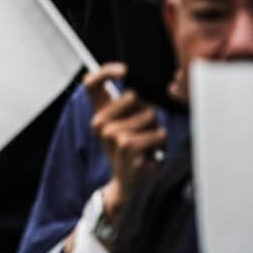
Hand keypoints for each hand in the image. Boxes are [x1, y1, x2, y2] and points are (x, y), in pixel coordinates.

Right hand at [85, 63, 166, 220]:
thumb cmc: (131, 148)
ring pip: (151, 115)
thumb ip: (130, 103)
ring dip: (157, 129)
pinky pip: (158, 134)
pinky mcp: (128, 147)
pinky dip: (161, 142)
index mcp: (99, 113)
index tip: (124, 70)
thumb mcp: (125, 123)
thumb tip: (146, 85)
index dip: (106, 70)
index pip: (90, 83)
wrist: (127, 181)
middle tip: (143, 130)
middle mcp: (100, 122)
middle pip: (135, 96)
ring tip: (147, 143)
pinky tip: (151, 153)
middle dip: (148, 110)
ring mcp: (112, 135)